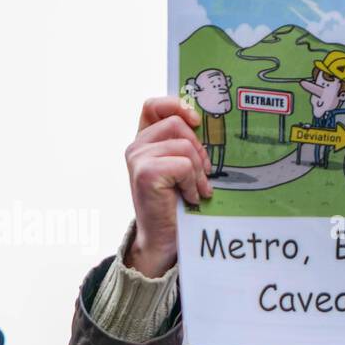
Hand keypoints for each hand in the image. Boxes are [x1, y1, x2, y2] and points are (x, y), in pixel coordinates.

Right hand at [126, 97, 212, 277]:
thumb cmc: (176, 204)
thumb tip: (208, 124)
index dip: (176, 105)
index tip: (196, 120)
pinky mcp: (145, 173)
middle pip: (177, 124)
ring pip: (183, 145)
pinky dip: (193, 183)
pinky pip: (183, 165)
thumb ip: (184, 146)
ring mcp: (138, 158)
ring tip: (196, 190)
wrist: (163, 239)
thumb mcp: (181, 169)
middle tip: (203, 174)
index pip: (153, 106)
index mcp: (144, 141)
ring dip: (198, 171)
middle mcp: (136, 146)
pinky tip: (189, 197)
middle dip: (198, 149)